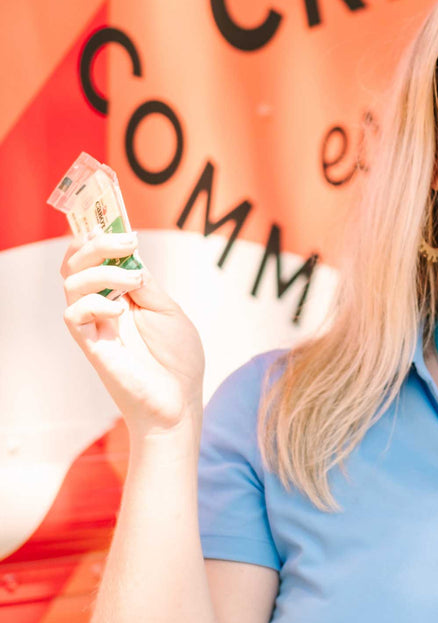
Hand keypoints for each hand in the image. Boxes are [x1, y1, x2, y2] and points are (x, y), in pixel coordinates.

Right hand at [61, 231, 204, 439]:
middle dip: (95, 244)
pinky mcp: (91, 345)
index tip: (115, 222)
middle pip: (76, 264)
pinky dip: (94, 303)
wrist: (180, 400)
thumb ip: (145, 283)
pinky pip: (72, 315)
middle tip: (125, 242)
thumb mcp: (168, 310)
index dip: (96, 237)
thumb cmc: (178, 359)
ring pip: (72, 283)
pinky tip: (119, 310)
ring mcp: (96, 325)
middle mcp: (104, 306)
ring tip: (134, 282)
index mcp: (123, 295)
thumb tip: (129, 253)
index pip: (97, 259)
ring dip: (102, 271)